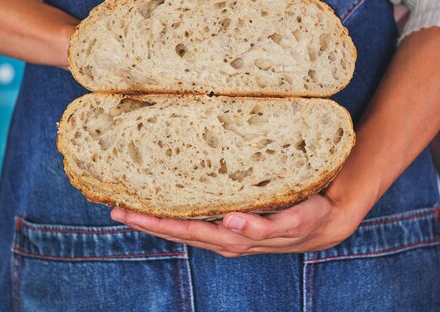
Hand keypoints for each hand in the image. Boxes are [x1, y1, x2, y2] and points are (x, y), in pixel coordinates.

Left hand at [110, 180, 366, 256]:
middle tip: (114, 207)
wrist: (325, 221)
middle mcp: (224, 237)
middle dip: (145, 221)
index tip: (125, 211)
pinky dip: (177, 214)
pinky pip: (198, 220)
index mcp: (233, 237)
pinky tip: (166, 203)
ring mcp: (226, 232)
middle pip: (177, 230)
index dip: (154, 222)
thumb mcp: (291, 222)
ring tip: (130, 205)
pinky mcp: (232, 224)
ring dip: (156, 219)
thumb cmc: (307, 218)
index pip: (185, 229)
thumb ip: (264, 226)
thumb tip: (232, 223)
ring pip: (184, 227)